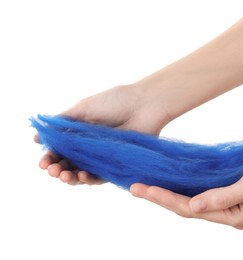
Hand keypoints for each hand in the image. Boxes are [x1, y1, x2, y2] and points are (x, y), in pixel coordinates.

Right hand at [35, 84, 170, 184]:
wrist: (145, 105)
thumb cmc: (115, 102)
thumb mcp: (83, 108)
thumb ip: (61, 122)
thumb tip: (38, 136)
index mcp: (79, 132)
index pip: (60, 149)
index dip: (50, 157)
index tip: (43, 162)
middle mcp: (89, 146)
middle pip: (68, 163)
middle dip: (57, 169)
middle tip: (52, 170)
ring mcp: (103, 156)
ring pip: (81, 172)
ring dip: (69, 177)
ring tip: (63, 175)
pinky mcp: (116, 164)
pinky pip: (100, 176)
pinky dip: (89, 179)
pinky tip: (81, 176)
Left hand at [130, 136, 242, 228]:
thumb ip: (222, 198)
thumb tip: (192, 208)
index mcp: (233, 217)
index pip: (191, 210)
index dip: (165, 199)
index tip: (143, 190)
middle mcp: (226, 211)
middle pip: (185, 206)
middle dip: (159, 197)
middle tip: (134, 187)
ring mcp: (225, 199)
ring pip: (189, 196)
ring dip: (167, 190)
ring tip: (144, 184)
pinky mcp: (226, 185)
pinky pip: (199, 186)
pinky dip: (182, 182)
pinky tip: (168, 176)